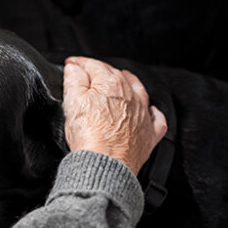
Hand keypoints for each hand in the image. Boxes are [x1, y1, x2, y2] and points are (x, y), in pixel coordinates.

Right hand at [62, 57, 166, 173]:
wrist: (106, 164)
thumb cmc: (90, 136)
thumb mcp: (72, 103)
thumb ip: (73, 81)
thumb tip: (74, 69)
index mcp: (111, 83)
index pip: (93, 65)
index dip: (79, 64)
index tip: (71, 65)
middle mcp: (131, 95)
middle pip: (116, 75)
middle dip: (100, 71)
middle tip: (87, 74)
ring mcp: (142, 114)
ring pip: (139, 90)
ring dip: (129, 83)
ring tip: (120, 80)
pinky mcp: (149, 133)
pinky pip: (156, 118)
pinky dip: (152, 113)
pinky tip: (148, 111)